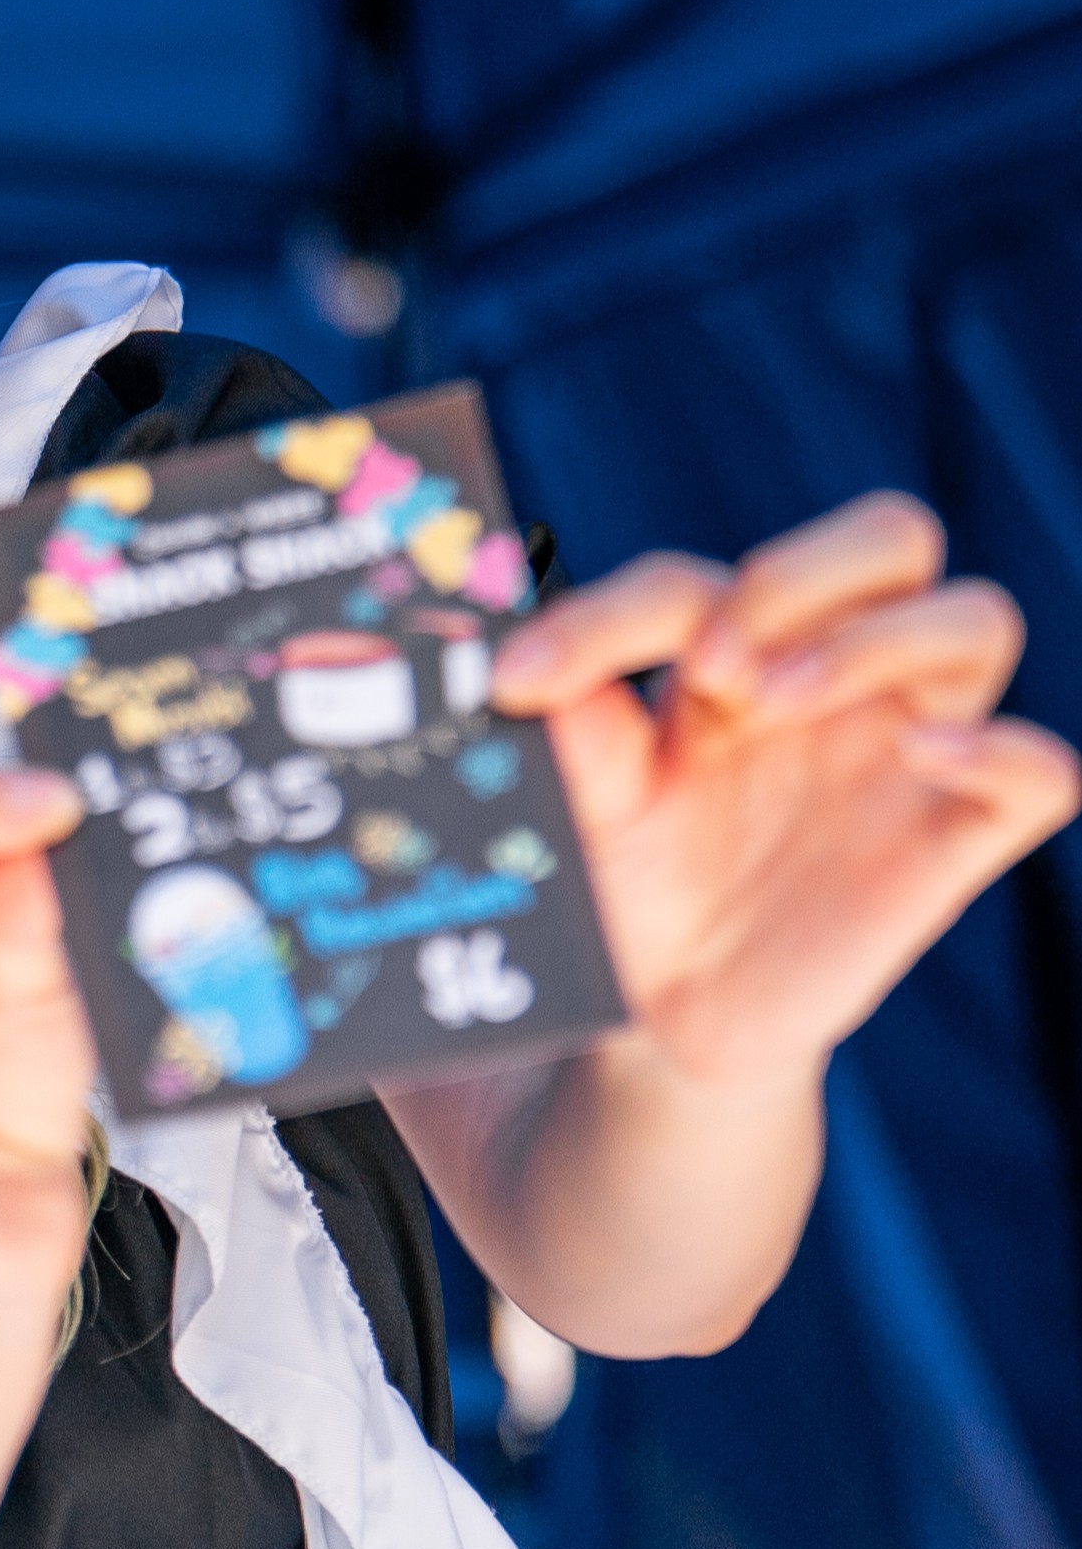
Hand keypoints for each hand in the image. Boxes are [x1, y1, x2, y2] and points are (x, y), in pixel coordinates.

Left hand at [491, 491, 1077, 1091]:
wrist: (665, 1010)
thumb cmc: (629, 879)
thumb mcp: (583, 804)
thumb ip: (569, 731)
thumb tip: (523, 663)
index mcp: (733, 646)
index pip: (699, 578)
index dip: (612, 614)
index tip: (520, 677)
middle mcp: (834, 676)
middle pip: (891, 538)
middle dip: (801, 572)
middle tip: (712, 666)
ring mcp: (905, 748)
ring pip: (977, 619)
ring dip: (877, 638)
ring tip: (773, 702)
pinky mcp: (954, 840)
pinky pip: (1042, 771)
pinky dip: (1000, 749)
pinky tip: (919, 755)